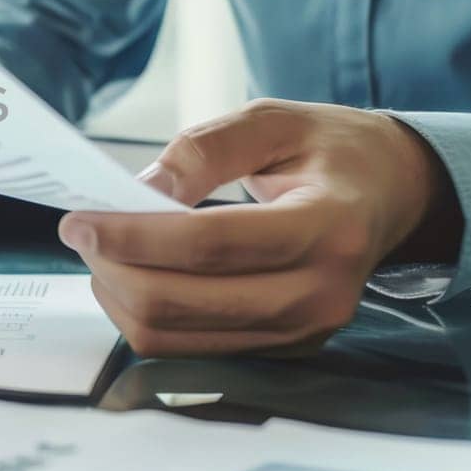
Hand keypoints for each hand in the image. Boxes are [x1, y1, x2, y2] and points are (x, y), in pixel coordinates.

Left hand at [57, 99, 461, 356]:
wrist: (391, 195)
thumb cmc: (329, 151)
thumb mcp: (272, 121)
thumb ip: (203, 149)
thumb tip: (138, 190)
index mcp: (327, 225)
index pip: (211, 244)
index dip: (134, 235)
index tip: (79, 220)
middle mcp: (321, 293)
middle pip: (183, 301)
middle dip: (114, 267)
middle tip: (80, 230)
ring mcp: (303, 331)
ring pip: (175, 336)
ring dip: (121, 296)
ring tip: (103, 250)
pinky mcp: (281, 349)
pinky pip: (189, 347)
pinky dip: (145, 315)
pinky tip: (134, 274)